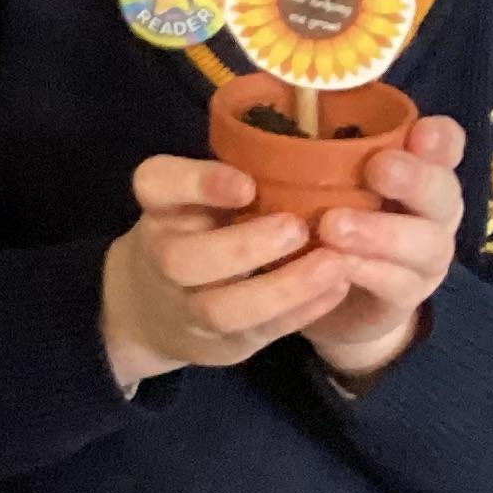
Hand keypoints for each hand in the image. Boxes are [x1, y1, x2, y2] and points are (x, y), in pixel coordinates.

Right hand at [100, 153, 355, 393]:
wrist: (155, 308)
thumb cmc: (200, 230)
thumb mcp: (201, 196)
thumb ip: (239, 175)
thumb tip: (315, 149)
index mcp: (160, 208)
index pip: (155, 185)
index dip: (199, 184)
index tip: (246, 185)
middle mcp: (161, 257)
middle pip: (182, 260)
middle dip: (243, 246)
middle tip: (298, 228)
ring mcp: (185, 308)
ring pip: (221, 309)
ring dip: (281, 289)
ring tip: (333, 264)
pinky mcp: (219, 344)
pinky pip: (259, 333)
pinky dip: (301, 311)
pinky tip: (338, 287)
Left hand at [301, 115, 466, 385]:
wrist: (328, 300)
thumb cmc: (324, 221)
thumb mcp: (318, 182)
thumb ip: (318, 151)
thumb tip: (286, 97)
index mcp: (417, 171)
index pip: (444, 145)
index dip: (439, 138)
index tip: (421, 130)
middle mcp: (432, 211)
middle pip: (444, 191)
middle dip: (414, 178)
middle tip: (377, 167)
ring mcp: (426, 257)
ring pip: (427, 242)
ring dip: (382, 232)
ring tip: (333, 226)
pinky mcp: (406, 296)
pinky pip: (398, 284)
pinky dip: (369, 272)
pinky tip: (337, 265)